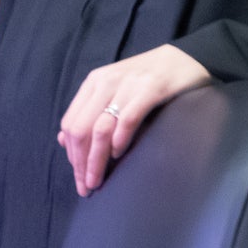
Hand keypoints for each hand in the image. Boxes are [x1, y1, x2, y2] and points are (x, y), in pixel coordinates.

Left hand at [57, 44, 213, 195]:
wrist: (184, 59)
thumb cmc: (148, 80)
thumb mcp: (113, 91)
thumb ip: (89, 112)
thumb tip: (63, 141)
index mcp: (94, 83)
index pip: (71, 124)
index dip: (71, 156)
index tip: (79, 178)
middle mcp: (106, 82)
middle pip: (81, 130)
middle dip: (80, 164)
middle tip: (87, 187)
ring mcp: (128, 85)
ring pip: (100, 129)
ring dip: (96, 160)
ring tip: (98, 180)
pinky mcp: (150, 89)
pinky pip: (127, 119)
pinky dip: (120, 140)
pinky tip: (119, 154)